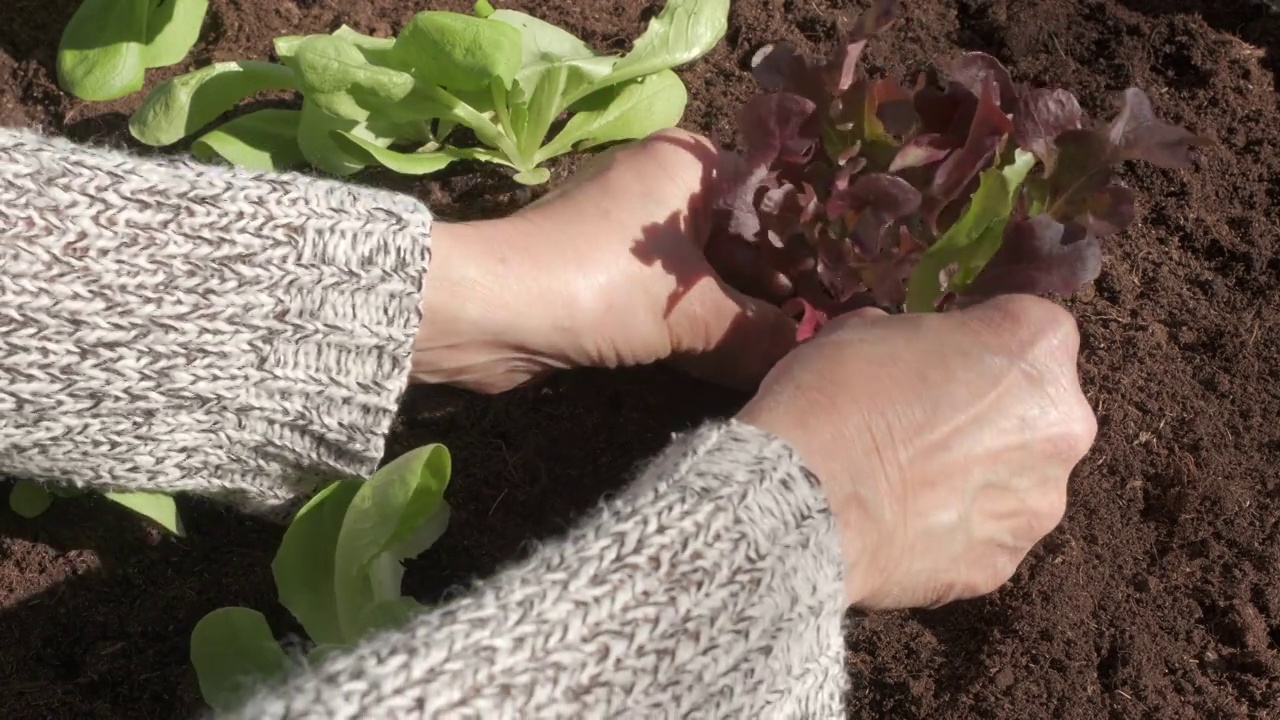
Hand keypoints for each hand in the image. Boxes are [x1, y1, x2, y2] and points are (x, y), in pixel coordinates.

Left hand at [411, 130, 797, 393]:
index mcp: (688, 164)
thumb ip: (758, 335)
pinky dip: (698, 331)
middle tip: (820, 336)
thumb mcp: (691, 316)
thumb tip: (805, 358)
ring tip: (788, 357)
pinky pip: (670, 301)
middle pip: (741, 240)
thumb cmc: (598, 286)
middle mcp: (663, 188)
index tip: (842, 292)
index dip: (807, 248)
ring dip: (737, 318)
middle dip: (773, 291)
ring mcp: (632, 236)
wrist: (487, 313)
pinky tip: (738, 366)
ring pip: (705, 276)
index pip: (771, 198)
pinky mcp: (608, 278)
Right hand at [737, 296, 1096, 609]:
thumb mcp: (867, 328)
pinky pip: (984, 537)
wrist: (800, 500)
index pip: (1031, 329)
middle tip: (924, 423)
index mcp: (1036, 346)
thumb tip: (914, 362)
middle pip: (1037, 411)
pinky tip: (900, 524)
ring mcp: (1039, 504)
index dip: (981, 341)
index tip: (941, 358)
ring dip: (977, 476)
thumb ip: (919, 341)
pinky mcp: (1004, 564)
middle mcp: (1062, 425)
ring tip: (908, 483)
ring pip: (1016, 479)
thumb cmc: (834, 395)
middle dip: (992, 415)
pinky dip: (953, 530)